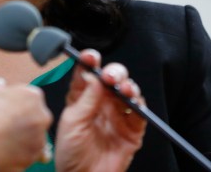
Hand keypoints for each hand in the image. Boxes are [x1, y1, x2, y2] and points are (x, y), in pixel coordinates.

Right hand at [0, 78, 51, 170]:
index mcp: (32, 95)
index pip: (27, 96)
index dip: (14, 101)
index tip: (4, 106)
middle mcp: (42, 116)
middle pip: (33, 116)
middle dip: (21, 118)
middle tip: (3, 122)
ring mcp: (39, 138)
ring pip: (31, 135)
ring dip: (20, 135)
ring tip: (1, 137)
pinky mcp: (33, 156)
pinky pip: (27, 152)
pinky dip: (18, 151)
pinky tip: (4, 149)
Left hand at [55, 50, 145, 171]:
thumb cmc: (70, 154)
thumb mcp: (72, 123)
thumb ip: (85, 99)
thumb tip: (95, 76)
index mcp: (82, 98)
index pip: (88, 73)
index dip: (90, 61)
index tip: (91, 56)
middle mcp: (101, 103)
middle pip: (112, 78)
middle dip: (114, 72)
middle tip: (110, 77)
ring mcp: (117, 115)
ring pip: (128, 91)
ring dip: (128, 85)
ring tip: (124, 88)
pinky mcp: (131, 130)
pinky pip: (140, 113)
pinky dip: (139, 104)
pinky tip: (133, 101)